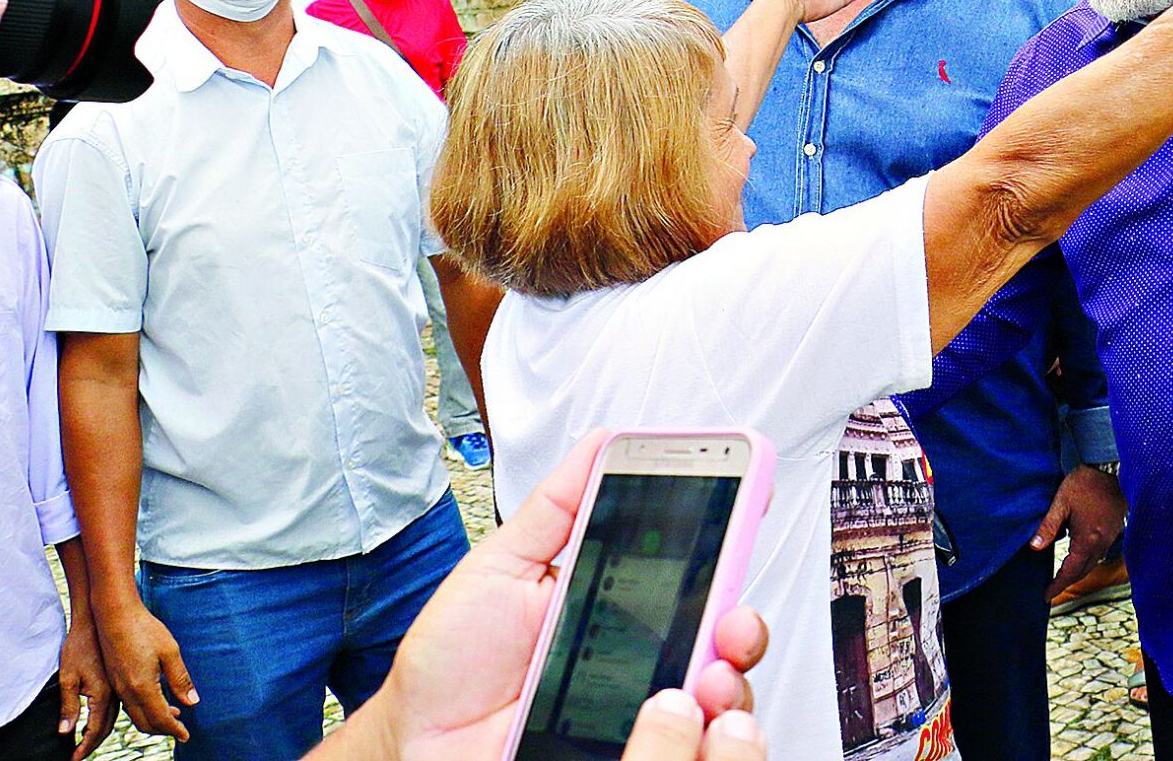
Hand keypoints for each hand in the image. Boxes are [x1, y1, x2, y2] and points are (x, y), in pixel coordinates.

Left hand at [57, 615, 120, 759]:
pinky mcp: (119, 679)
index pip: (95, 730)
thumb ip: (69, 706)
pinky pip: (117, 707)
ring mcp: (120, 686)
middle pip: (107, 728)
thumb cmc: (78, 646)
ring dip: (102, 734)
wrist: (97, 621)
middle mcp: (116, 693)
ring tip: (90, 746)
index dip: (84, 747)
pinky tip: (103, 722)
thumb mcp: (68, 677)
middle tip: (80, 756)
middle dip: (93, 744)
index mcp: (103, 694)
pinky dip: (108, 720)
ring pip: (115, 718)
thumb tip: (65, 731)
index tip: (74, 759)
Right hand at [93, 598, 194, 741]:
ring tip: (171, 718)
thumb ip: (180, 679)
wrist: (114, 615)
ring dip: (153, 721)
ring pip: (135, 716)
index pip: (160, 719)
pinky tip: (154, 701)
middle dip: (163, 730)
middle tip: (179, 730)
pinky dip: (142, 710)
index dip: (174, 730)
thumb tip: (192, 702)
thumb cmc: (145, 630)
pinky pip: (128, 705)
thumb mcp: (170, 652)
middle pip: (145, 723)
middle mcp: (127, 692)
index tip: (186, 736)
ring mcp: (118, 687)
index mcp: (142, 687)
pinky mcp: (114, 680)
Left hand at [362, 431, 766, 760]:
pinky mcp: (629, 744)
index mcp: (615, 593)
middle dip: (741, 614)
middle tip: (730, 613)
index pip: (690, 560)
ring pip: (717, 685)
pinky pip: (682, 740)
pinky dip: (698, 728)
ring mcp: (638, 700)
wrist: (421, 739)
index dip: (729, 530)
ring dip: (728, 671)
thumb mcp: (500, 566)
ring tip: (705, 669)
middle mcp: (638, 646)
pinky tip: (685, 710)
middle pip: (720, 625)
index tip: (751, 495)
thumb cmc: (453, 662)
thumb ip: (556, 508)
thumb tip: (604, 442)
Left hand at [1034, 463, 1126, 596]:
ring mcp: (1110, 537)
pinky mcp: (1114, 529)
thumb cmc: (1085, 484)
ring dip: (1078, 571)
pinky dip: (1087, 559)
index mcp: (1087, 540)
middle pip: (1083, 571)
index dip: (1057, 585)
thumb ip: (1048, 527)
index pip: (1070, 571)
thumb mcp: (1061, 503)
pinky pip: (1099, 552)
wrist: (1110, 469)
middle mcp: (1101, 543)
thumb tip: (1034, 547)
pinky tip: (1079, 553)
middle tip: (1052, 589)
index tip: (1047, 595)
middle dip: (1067, 582)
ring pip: (1092, 563)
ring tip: (1063, 574)